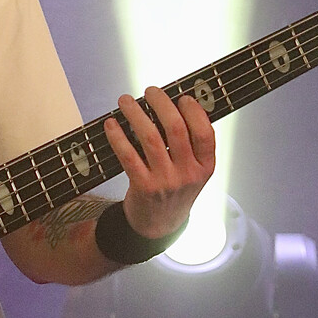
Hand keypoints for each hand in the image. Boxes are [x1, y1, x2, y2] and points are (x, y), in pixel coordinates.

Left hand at [102, 87, 215, 240]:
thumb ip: (191, 146)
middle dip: (161, 103)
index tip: (181, 97)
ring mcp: (166, 182)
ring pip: (150, 137)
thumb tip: (174, 106)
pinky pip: (128, 155)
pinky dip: (117, 136)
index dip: (193, 111)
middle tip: (150, 91)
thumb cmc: (175, 191)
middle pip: (175, 129)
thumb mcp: (194, 172)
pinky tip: (111, 124)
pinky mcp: (143, 187)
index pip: (204, 133)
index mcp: (205, 167)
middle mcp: (188, 174)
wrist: (158, 226)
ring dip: (135, 113)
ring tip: (125, 101)